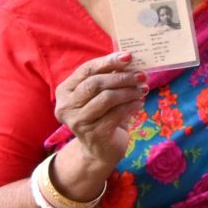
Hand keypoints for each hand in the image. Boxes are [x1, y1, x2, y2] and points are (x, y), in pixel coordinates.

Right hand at [52, 50, 145, 178]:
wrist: (100, 150)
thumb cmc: (102, 116)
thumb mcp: (101, 95)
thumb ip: (109, 77)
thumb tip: (129, 59)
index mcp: (65, 91)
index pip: (86, 70)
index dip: (108, 61)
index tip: (129, 56)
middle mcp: (66, 106)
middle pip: (96, 83)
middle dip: (122, 77)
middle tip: (142, 76)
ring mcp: (78, 121)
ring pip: (107, 98)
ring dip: (129, 92)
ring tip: (142, 90)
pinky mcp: (93, 134)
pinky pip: (116, 114)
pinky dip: (131, 106)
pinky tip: (139, 103)